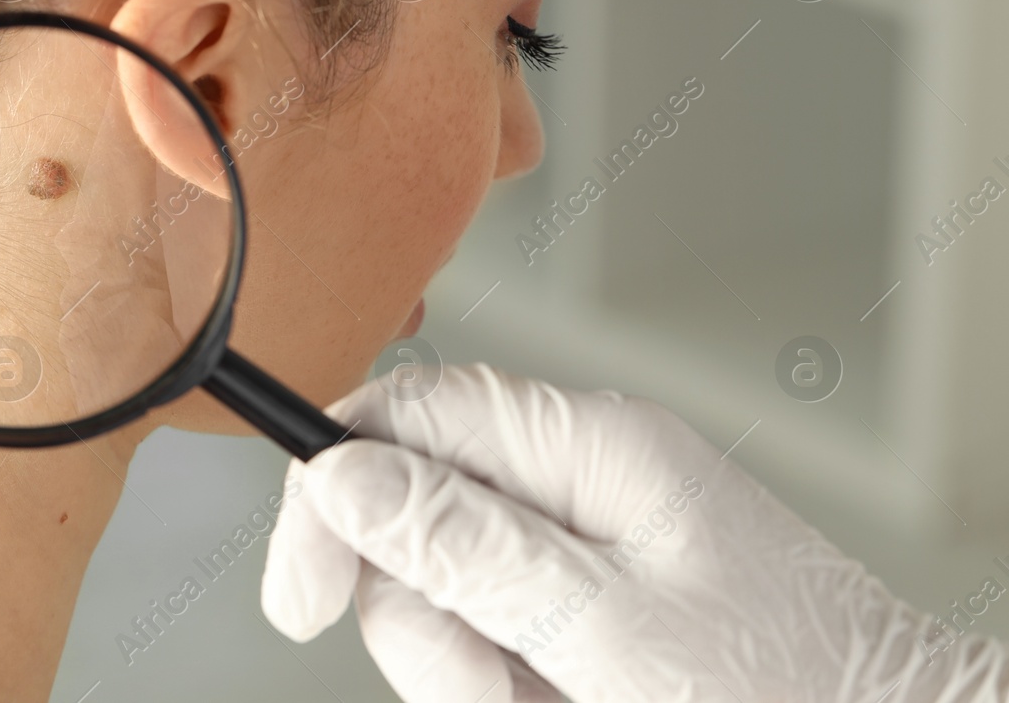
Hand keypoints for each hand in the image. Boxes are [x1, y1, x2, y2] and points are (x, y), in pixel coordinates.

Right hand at [261, 363, 1008, 701]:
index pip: (405, 412)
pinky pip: (494, 640)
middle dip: (425, 621)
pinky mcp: (587, 608)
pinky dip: (507, 689)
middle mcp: (578, 479)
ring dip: (468, 672)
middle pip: (412, 518)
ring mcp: (583, 547)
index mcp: (587, 445)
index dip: (328, 495)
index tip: (301, 597)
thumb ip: (463, 544)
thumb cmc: (785, 694)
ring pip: (444, 593)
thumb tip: (340, 474)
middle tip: (487, 690)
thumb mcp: (602, 629)